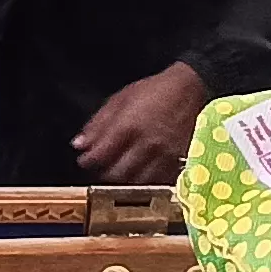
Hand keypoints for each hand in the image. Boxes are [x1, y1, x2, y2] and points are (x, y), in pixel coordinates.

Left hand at [73, 62, 213, 184]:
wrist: (191, 89)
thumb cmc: (156, 91)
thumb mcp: (120, 99)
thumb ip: (98, 124)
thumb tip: (79, 144)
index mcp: (128, 126)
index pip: (100, 156)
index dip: (88, 161)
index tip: (85, 160)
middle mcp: (147, 144)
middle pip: (117, 174)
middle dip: (104, 173)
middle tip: (102, 167)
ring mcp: (165, 156)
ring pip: (138, 182)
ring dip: (126, 180)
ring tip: (121, 169)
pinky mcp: (180, 162)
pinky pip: (159, 182)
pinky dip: (147, 181)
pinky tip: (142, 171)